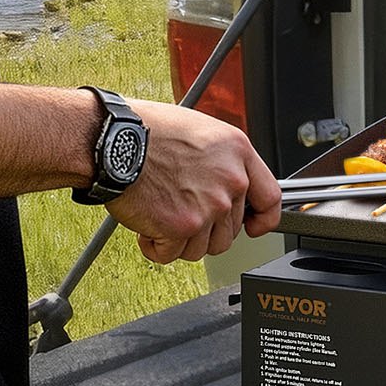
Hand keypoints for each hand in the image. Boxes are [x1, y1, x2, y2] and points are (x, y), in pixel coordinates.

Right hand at [106, 100, 282, 264]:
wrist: (114, 140)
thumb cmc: (148, 131)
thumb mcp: (203, 132)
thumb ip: (224, 162)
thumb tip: (230, 187)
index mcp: (238, 153)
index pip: (270, 198)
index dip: (262, 219)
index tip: (253, 227)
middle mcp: (231, 181)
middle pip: (231, 230)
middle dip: (204, 229)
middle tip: (179, 211)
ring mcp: (209, 206)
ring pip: (203, 247)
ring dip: (180, 240)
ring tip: (160, 214)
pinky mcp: (182, 226)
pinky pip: (172, 254)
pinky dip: (155, 247)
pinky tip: (146, 225)